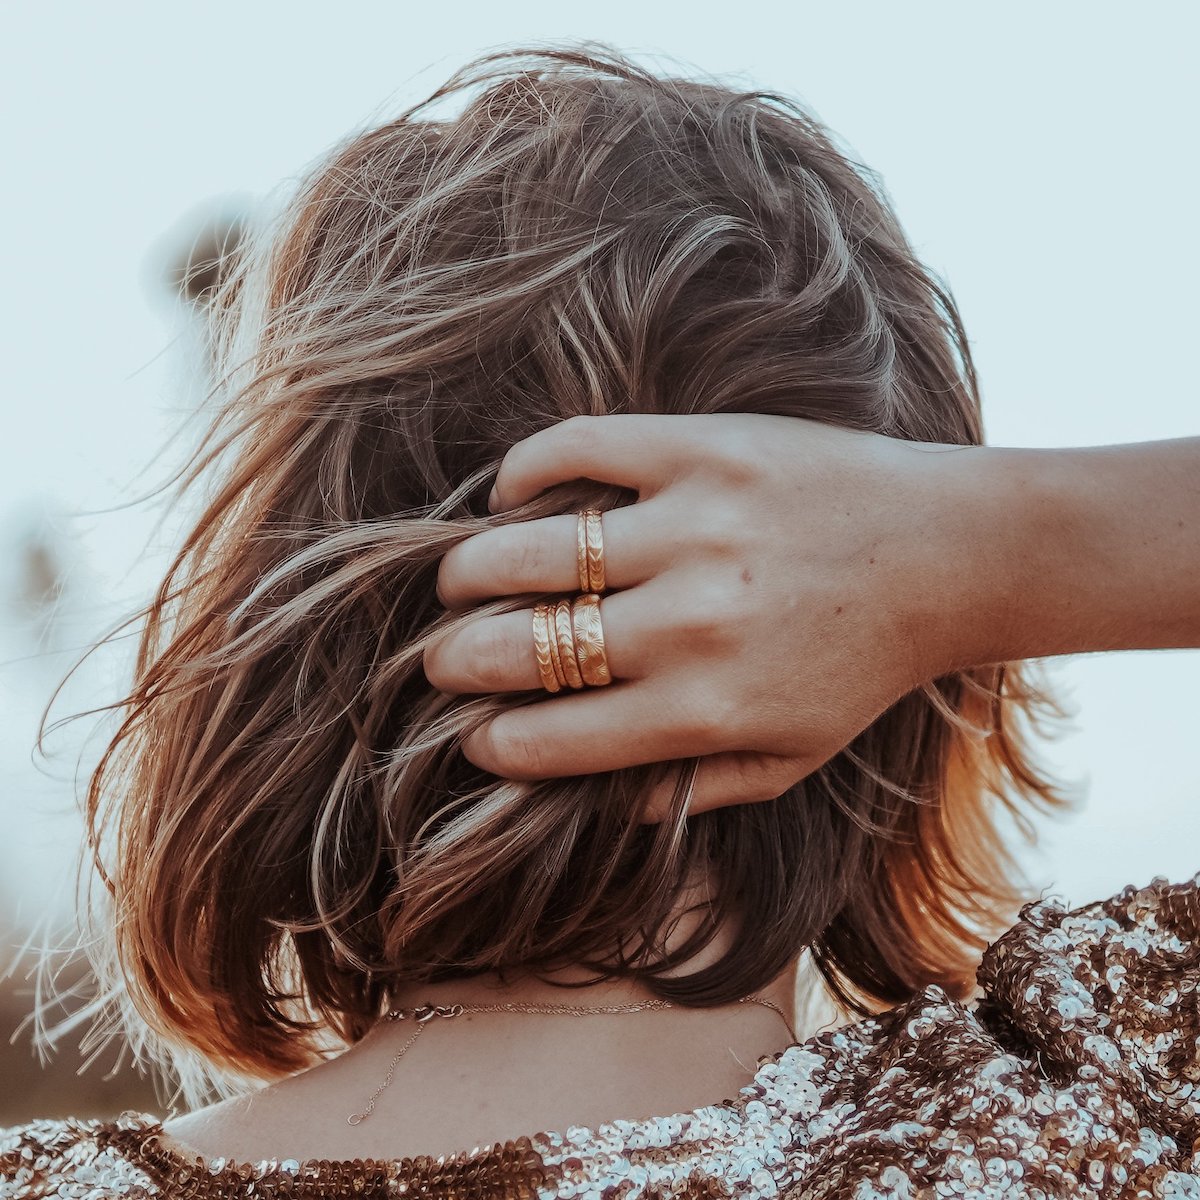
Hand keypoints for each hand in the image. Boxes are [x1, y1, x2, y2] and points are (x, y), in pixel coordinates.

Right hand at [425, 413, 979, 820]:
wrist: (944, 554)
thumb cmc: (861, 665)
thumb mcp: (791, 758)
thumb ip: (693, 792)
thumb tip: (599, 806)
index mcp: (706, 709)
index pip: (553, 738)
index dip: (492, 743)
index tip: (474, 735)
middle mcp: (690, 622)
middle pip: (522, 647)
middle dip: (456, 662)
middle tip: (442, 658)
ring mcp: (693, 526)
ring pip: (528, 550)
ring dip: (468, 572)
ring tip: (456, 583)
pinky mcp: (703, 448)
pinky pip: (577, 449)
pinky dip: (523, 473)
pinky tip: (509, 497)